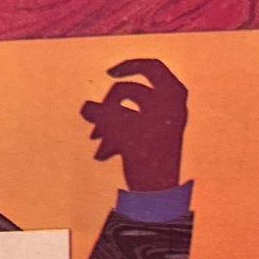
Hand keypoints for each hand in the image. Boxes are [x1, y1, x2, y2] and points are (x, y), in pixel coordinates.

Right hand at [80, 56, 187, 190]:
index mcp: (172, 94)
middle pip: (132, 93)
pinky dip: (118, 136)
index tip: (109, 74)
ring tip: (96, 142)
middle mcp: (171, 105)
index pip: (150, 67)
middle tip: (95, 122)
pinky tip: (104, 153)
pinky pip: (133, 127)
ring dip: (109, 124)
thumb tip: (86, 108)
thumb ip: (101, 114)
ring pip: (129, 112)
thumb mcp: (119, 129)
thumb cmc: (145, 158)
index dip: (128, 66)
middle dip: (109, 107)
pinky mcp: (156, 136)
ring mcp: (165, 120)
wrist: (159, 192)